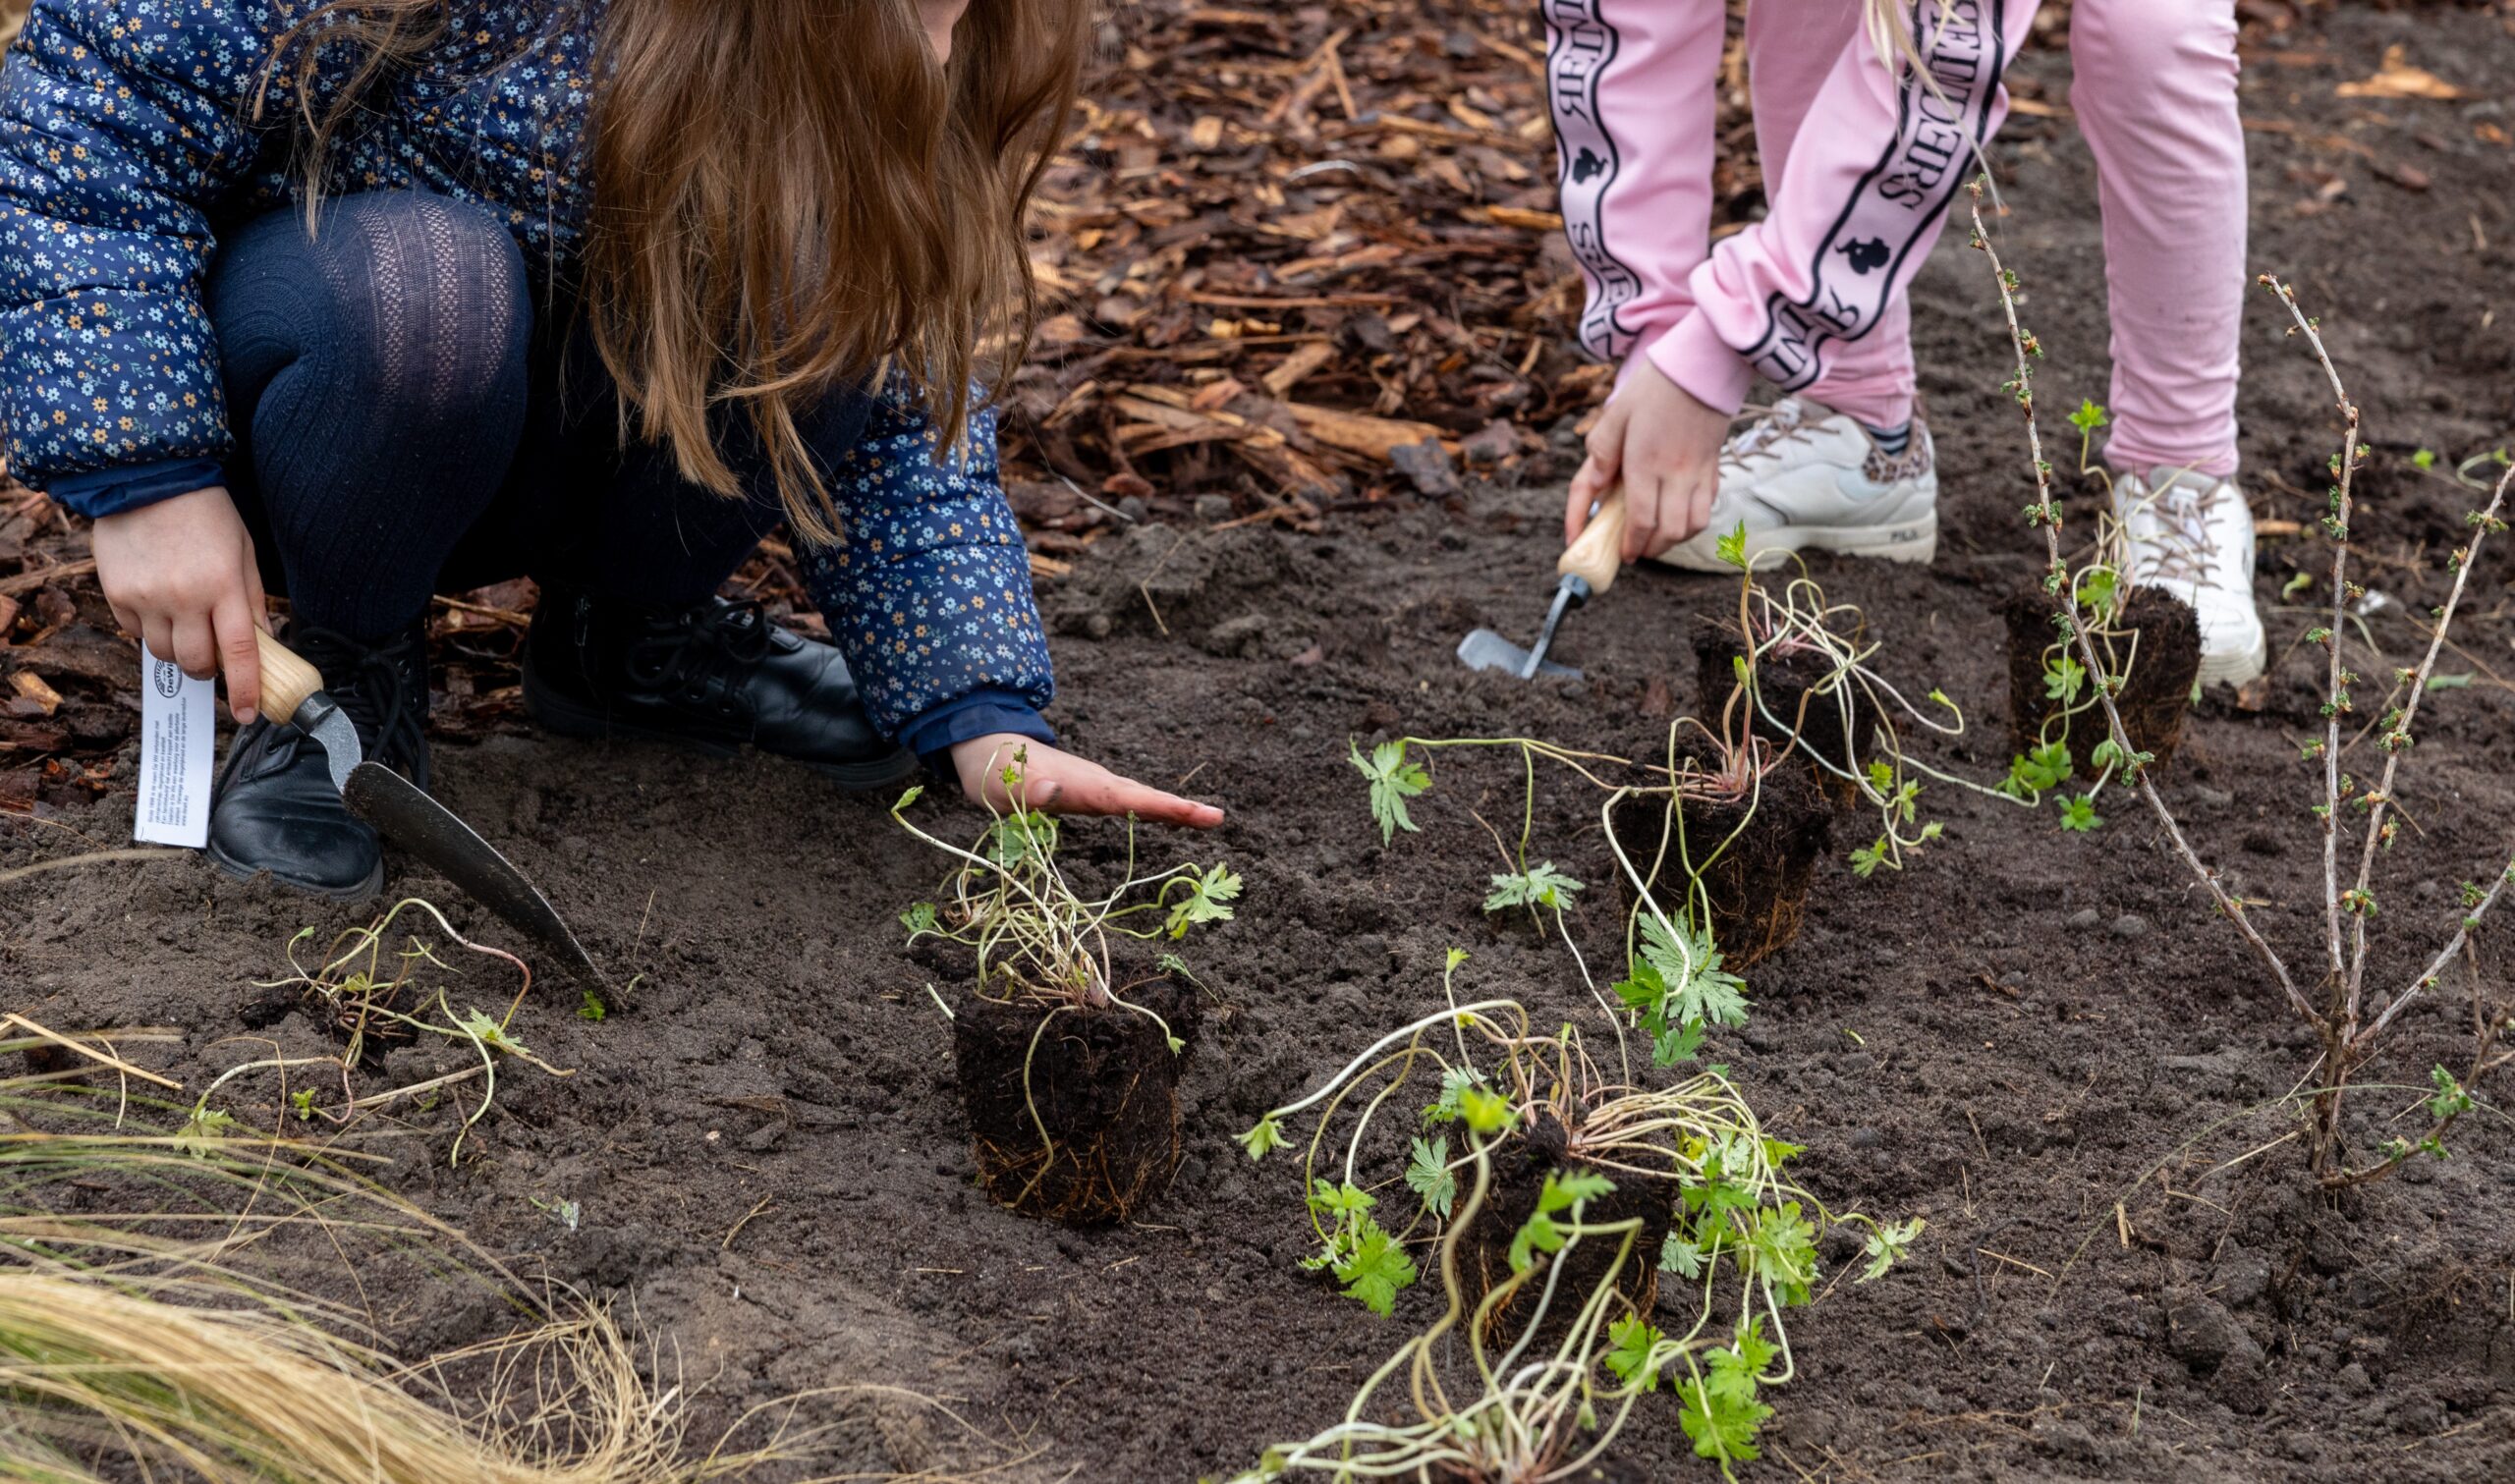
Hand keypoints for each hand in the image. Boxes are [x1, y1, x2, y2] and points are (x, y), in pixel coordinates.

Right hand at [90, 486, 267, 722]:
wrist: (148, 478)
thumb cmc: (206, 514)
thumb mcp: (243, 552)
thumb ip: (252, 601)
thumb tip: (263, 643)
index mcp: (224, 587)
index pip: (239, 654)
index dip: (245, 690)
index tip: (250, 714)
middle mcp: (184, 597)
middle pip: (196, 663)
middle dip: (208, 670)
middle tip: (213, 657)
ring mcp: (146, 597)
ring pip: (163, 654)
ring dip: (178, 651)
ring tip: (185, 623)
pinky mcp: (117, 593)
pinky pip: (135, 632)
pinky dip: (150, 630)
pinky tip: (157, 604)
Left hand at [949, 734, 1223, 828]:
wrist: (991, 749)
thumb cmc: (994, 774)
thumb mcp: (1000, 786)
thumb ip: (1025, 790)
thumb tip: (1052, 792)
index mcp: (1079, 785)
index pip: (1125, 798)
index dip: (1161, 806)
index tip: (1194, 812)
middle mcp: (1096, 782)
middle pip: (1144, 796)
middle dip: (1180, 808)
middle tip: (1217, 818)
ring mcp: (1098, 786)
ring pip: (1142, 798)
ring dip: (1174, 809)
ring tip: (1209, 819)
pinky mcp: (1094, 792)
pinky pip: (1131, 802)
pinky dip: (1157, 809)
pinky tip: (1175, 819)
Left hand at [1566, 357, 1729, 561]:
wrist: (1702, 364)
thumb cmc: (1653, 388)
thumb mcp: (1615, 416)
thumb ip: (1601, 454)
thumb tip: (1596, 486)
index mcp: (1646, 464)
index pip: (1640, 521)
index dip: (1630, 544)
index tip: (1622, 553)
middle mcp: (1675, 474)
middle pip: (1667, 532)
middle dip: (1648, 549)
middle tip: (1634, 549)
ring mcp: (1699, 472)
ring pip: (1692, 526)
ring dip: (1673, 540)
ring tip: (1656, 537)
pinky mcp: (1714, 466)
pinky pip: (1708, 507)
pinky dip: (1694, 521)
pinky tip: (1679, 516)